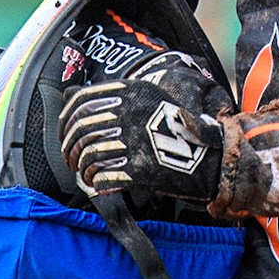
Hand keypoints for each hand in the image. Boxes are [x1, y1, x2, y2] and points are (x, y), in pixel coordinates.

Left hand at [60, 52, 228, 201]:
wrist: (212, 157)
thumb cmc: (181, 129)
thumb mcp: (152, 100)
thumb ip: (117, 97)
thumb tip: (71, 94)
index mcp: (132, 93)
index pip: (81, 101)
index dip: (66, 119)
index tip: (65, 131)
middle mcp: (129, 114)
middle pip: (80, 130)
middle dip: (69, 147)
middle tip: (71, 158)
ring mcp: (133, 142)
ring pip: (87, 154)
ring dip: (80, 167)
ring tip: (84, 173)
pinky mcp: (137, 169)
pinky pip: (101, 176)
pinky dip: (93, 183)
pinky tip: (95, 184)